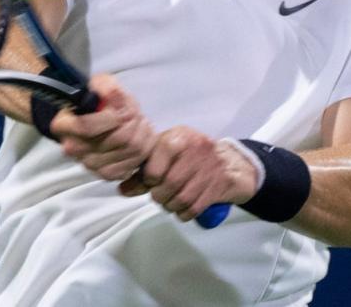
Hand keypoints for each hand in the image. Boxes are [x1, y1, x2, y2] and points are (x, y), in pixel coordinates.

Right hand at [50, 74, 155, 180]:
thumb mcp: (99, 84)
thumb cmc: (97, 101)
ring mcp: (90, 164)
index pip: (88, 127)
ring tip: (138, 121)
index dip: (112, 116)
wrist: (98, 118)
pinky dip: (144, 147)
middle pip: (117, 139)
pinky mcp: (107, 174)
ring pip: (131, 149)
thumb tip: (113, 93)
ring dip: (142, 131)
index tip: (122, 106)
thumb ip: (106, 86)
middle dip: (133, 120)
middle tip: (134, 111)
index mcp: (64, 126)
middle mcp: (74, 148)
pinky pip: (136, 161)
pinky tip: (139, 136)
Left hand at [119, 127, 259, 221]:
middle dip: (159, 195)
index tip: (150, 180)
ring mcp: (210, 168)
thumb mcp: (165, 152)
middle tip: (159, 194)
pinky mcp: (219, 186)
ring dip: (170, 205)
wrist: (228, 162)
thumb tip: (122, 190)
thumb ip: (143, 171)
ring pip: (181, 199)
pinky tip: (182, 206)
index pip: (155, 166)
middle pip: (169, 184)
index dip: (149, 178)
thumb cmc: (189, 155)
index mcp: (178, 137)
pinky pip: (194, 209)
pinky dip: (183, 213)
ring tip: (169, 201)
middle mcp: (196, 149)